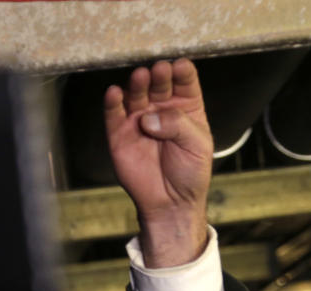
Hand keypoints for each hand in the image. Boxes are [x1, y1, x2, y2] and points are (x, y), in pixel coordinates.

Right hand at [104, 58, 212, 267]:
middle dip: (159, 75)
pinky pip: (113, 113)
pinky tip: (115, 93)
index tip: (180, 66)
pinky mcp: (120, 133)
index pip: (184, 81)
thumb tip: (149, 117)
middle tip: (159, 71)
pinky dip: (112, 102)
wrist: (172, 203)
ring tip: (141, 78)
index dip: (181, 72)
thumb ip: (178, 124)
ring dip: (137, 84)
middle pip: (158, 84)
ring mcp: (139, 119)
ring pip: (136, 95)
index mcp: (186, 108)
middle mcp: (161, 109)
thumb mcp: (197, 146)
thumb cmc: (190, 174)